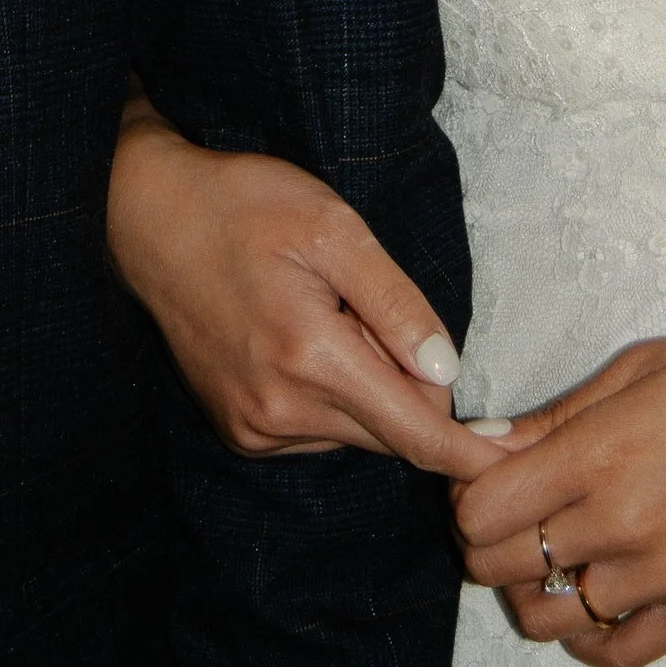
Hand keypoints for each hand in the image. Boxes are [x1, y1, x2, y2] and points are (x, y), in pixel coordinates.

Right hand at [106, 97, 505, 476]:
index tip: (518, 462)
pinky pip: (318, 430)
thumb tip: (448, 374)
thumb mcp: (332, 227)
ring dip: (369, 388)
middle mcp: (278, 411)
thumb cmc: (243, 204)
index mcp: (309, 358)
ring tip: (325, 312)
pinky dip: (332, 395)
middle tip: (370, 306)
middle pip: (392, 433)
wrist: (147, 216)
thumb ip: (394, 303)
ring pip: (357, 432)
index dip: (472, 452)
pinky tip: (302, 336)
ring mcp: (253, 427)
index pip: (416, 434)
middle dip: (409, 384)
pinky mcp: (238, 429)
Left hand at [452, 316, 665, 666]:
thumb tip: (484, 445)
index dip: (466, 492)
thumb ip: (556, 415)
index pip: (481, 511)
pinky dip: (587, 635)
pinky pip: (616, 653)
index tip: (483, 471)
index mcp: (603, 454)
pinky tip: (591, 593)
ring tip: (551, 545)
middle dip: (484, 537)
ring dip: (531, 586)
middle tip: (510, 504)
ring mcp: (665, 577)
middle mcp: (625, 526)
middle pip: (499, 567)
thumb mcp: (641, 365)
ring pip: (548, 619)